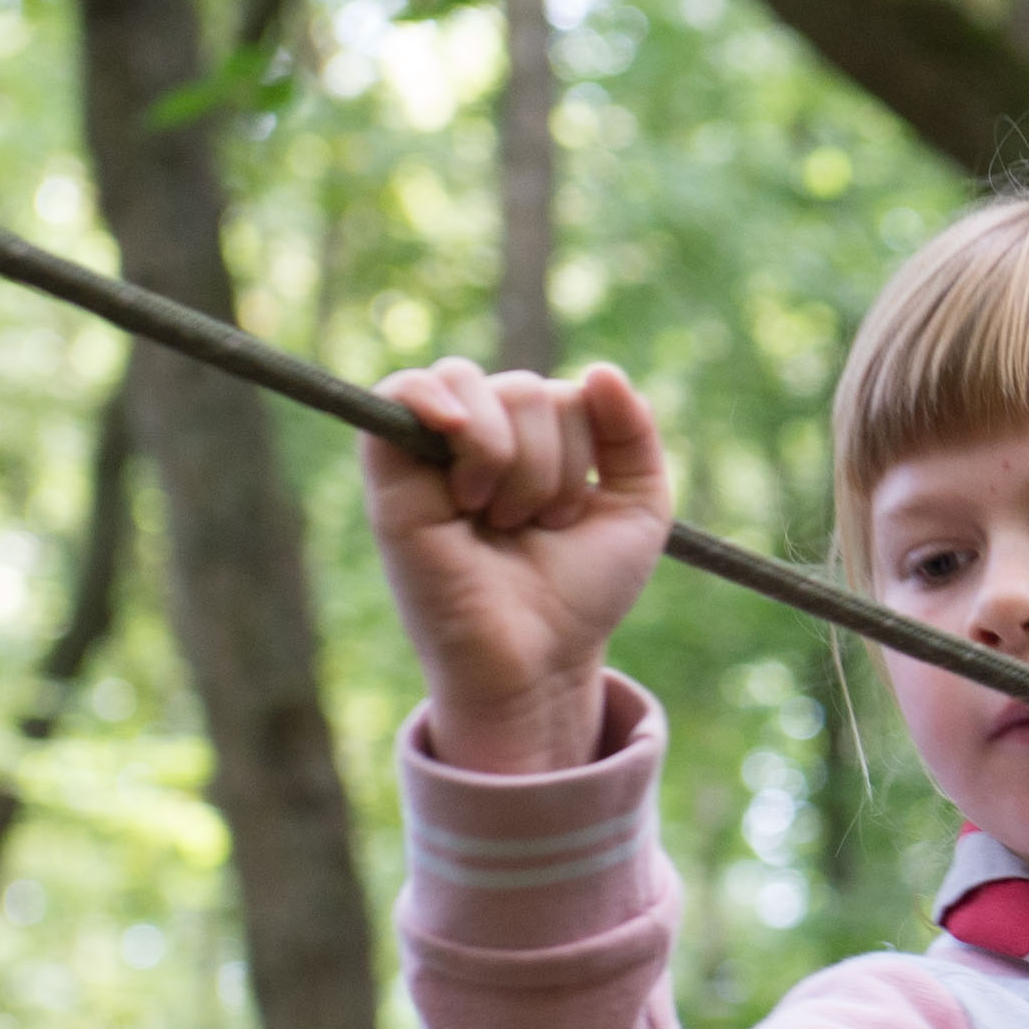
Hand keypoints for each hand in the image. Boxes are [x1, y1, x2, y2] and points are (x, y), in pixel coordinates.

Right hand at [360, 360, 674, 774]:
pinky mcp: (390, 473)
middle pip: (525, 388)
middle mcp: (482, 440)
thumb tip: (602, 370)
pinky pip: (400, 389)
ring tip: (494, 516)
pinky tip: (456, 429)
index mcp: (535, 442)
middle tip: (528, 526)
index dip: (583, 450)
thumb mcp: (638, 507)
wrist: (538, 658)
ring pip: (478, 388)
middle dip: (547, 463)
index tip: (568, 516)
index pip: (568, 395)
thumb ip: (632, 433)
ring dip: (507, 457)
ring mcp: (433, 453)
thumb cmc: (582, 592)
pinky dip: (430, 396)